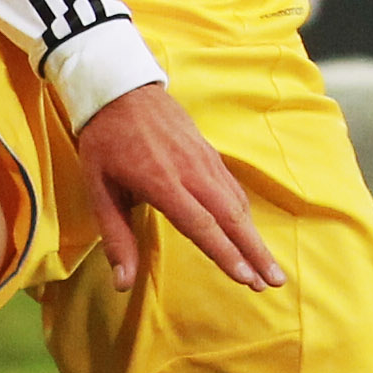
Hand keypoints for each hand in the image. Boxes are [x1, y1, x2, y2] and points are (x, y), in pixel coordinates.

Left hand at [74, 83, 282, 295]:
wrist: (120, 89)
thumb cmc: (104, 142)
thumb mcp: (98, 190)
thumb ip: (116, 238)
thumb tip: (122, 284)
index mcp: (161, 182)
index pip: (200, 224)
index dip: (223, 252)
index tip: (245, 278)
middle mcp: (190, 171)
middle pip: (230, 218)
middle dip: (255, 253)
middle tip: (274, 283)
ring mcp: (204, 160)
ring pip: (237, 204)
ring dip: (256, 238)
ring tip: (269, 268)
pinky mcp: (210, 153)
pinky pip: (232, 188)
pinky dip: (245, 215)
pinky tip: (250, 233)